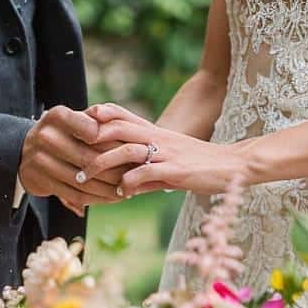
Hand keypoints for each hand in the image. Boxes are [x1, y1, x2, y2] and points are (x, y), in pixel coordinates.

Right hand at [18, 106, 125, 216]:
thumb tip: (122, 127)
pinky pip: (73, 194)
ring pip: (83, 180)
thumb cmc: (63, 134)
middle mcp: (46, 135)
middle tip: (135, 177)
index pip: (93, 131)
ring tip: (126, 191)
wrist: (25, 150)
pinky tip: (110, 198)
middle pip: (89, 159)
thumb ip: (97, 122)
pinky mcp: (39, 180)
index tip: (132, 152)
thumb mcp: (75, 120)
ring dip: (108, 189)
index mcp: (58, 116)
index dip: (114, 145)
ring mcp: (39, 159)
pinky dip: (95, 199)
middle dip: (116, 171)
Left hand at [81, 104, 251, 197]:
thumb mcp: (172, 160)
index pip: (122, 115)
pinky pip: (145, 173)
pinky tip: (120, 192)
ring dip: (102, 163)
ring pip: (126, 149)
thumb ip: (146, 169)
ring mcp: (167, 153)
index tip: (77, 124)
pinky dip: (128, 182)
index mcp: (156, 131)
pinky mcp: (176, 170)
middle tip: (72, 153)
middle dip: (91, 138)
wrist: (235, 165)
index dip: (99, 116)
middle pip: (117, 127)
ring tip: (85, 176)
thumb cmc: (202, 165)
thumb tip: (121, 183)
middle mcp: (159, 137)